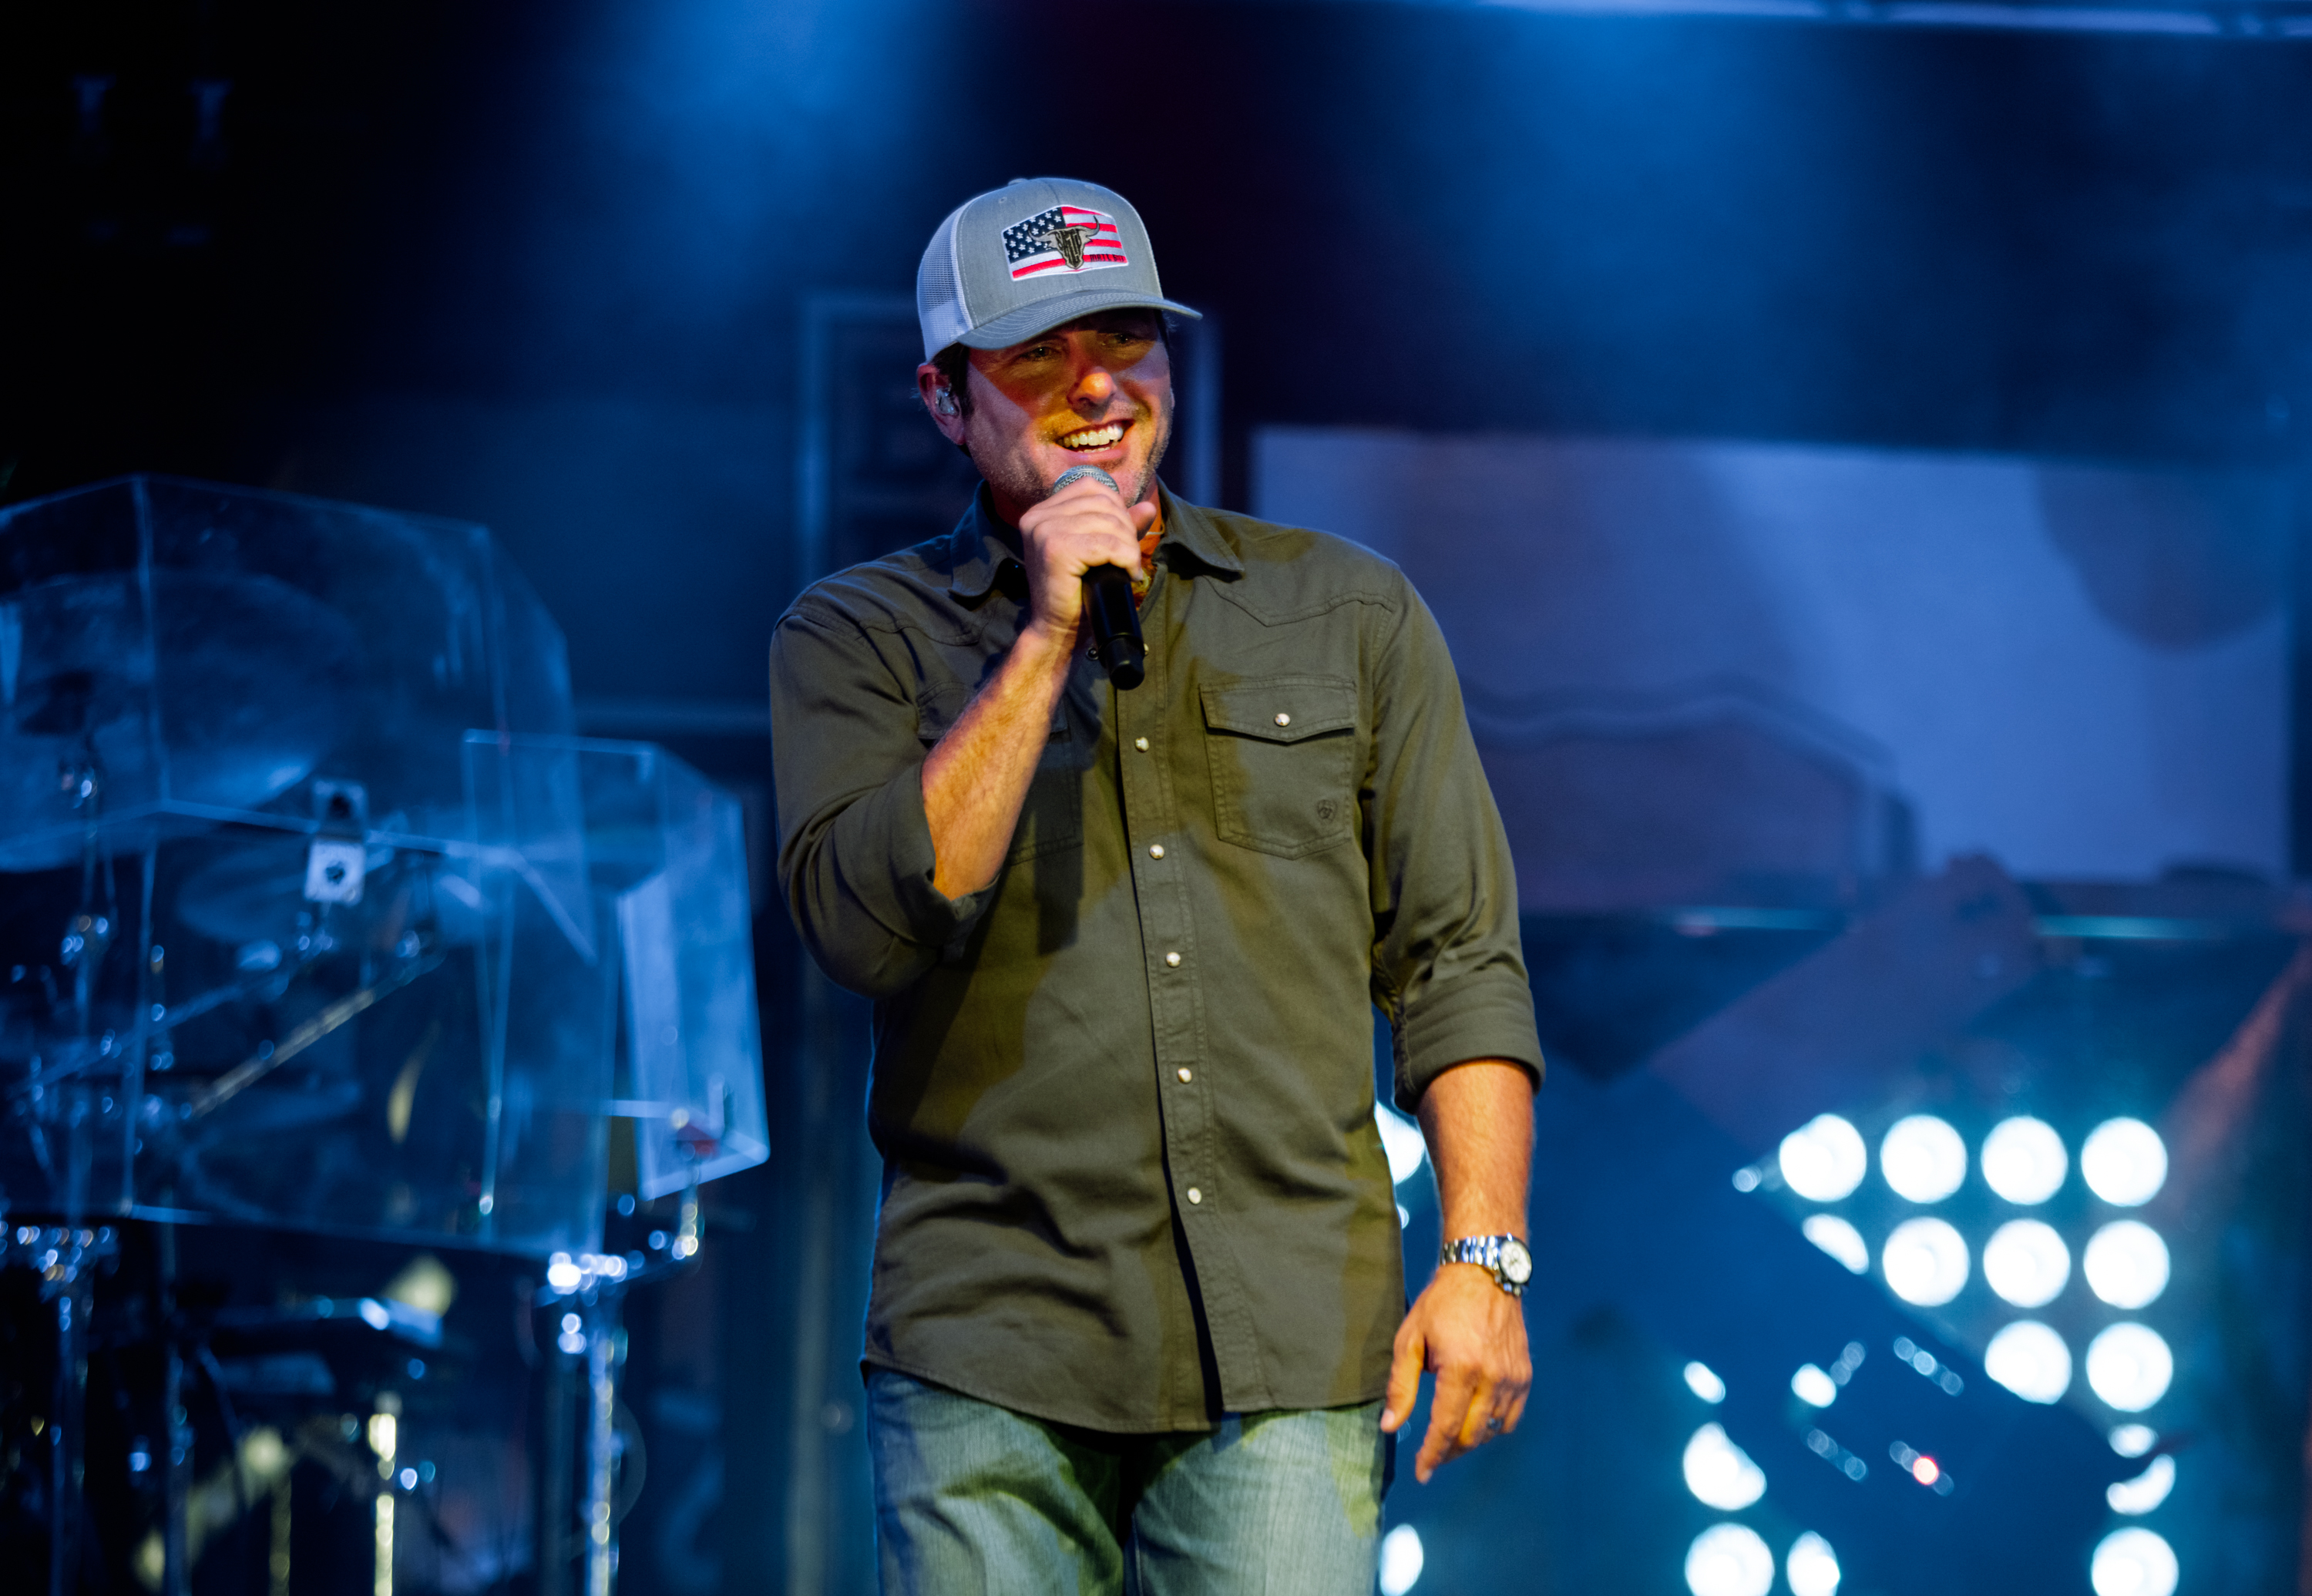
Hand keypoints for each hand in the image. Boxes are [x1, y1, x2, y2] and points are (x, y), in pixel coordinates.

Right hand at [1014, 473, 1155, 647]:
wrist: (1055, 632)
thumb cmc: (1075, 595)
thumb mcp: (1098, 553)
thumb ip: (1120, 527)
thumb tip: (1147, 507)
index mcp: (1042, 512)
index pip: (1090, 487)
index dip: (1116, 508)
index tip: (1121, 539)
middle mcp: (1038, 516)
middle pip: (1102, 502)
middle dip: (1126, 529)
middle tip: (1128, 559)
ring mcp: (1044, 531)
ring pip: (1108, 522)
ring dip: (1128, 546)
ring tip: (1128, 568)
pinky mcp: (1055, 549)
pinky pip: (1106, 543)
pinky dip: (1125, 558)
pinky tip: (1126, 573)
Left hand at [1381, 1262, 1530, 1482]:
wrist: (1485, 1274)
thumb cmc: (1442, 1304)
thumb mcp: (1410, 1339)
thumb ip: (1400, 1387)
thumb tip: (1390, 1426)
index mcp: (1460, 1369)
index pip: (1445, 1428)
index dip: (1431, 1455)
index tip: (1421, 1473)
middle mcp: (1491, 1377)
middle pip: (1469, 1436)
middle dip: (1447, 1452)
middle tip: (1430, 1455)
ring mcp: (1512, 1378)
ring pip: (1491, 1431)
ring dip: (1468, 1441)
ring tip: (1449, 1439)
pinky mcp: (1524, 1375)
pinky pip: (1511, 1418)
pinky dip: (1493, 1428)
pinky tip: (1476, 1423)